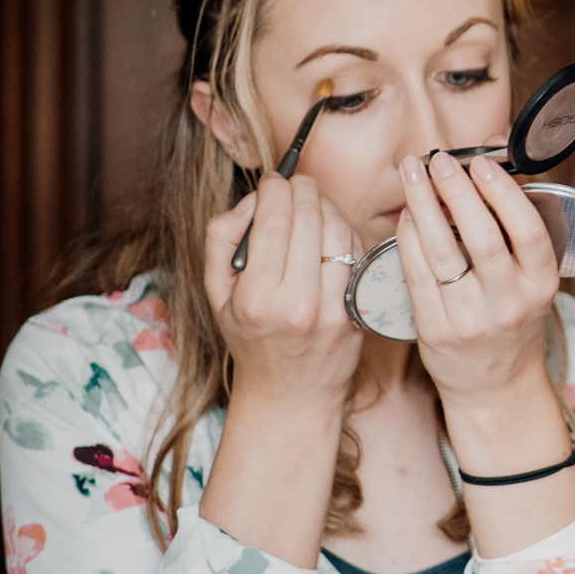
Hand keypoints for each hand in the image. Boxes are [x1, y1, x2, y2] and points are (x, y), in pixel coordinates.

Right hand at [203, 174, 362, 407]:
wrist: (291, 393)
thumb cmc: (251, 338)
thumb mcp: (217, 294)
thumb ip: (221, 240)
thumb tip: (250, 201)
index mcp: (256, 298)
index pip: (274, 220)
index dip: (275, 188)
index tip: (272, 180)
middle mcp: (298, 304)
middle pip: (310, 218)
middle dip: (302, 188)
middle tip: (294, 183)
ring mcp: (333, 308)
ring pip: (339, 229)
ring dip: (326, 205)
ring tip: (311, 204)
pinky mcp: (357, 309)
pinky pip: (356, 252)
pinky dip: (344, 230)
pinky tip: (330, 230)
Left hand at [395, 153, 561, 419]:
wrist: (496, 386)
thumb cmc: (512, 320)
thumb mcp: (531, 279)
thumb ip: (513, 226)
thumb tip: (491, 160)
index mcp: (542, 285)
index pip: (528, 232)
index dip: (504, 193)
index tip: (482, 163)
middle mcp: (509, 304)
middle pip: (482, 238)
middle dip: (457, 190)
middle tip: (439, 159)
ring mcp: (471, 320)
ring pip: (443, 254)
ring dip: (424, 206)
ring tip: (413, 173)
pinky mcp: (436, 331)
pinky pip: (417, 275)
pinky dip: (408, 239)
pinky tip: (406, 215)